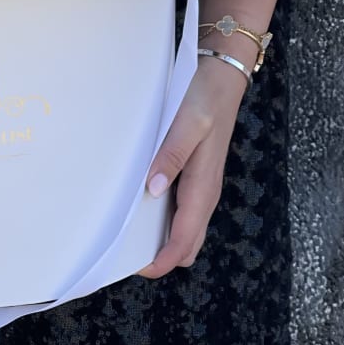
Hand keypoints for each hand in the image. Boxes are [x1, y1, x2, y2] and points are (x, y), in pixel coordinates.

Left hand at [137, 54, 248, 278]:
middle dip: (158, 255)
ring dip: (159, 237)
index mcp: (203, 187)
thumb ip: (171, 155)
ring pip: (182, 227)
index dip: (161, 261)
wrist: (222, 77)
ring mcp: (199, 184)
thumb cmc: (205, 98)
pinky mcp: (193, 173)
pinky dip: (162, 217)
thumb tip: (153, 189)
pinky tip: (139, 204)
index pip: (185, 240)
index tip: (134, 268)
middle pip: (184, 242)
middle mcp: (203, 192)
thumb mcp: (188, 123)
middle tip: (121, 252)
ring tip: (124, 234)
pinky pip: (179, 208)